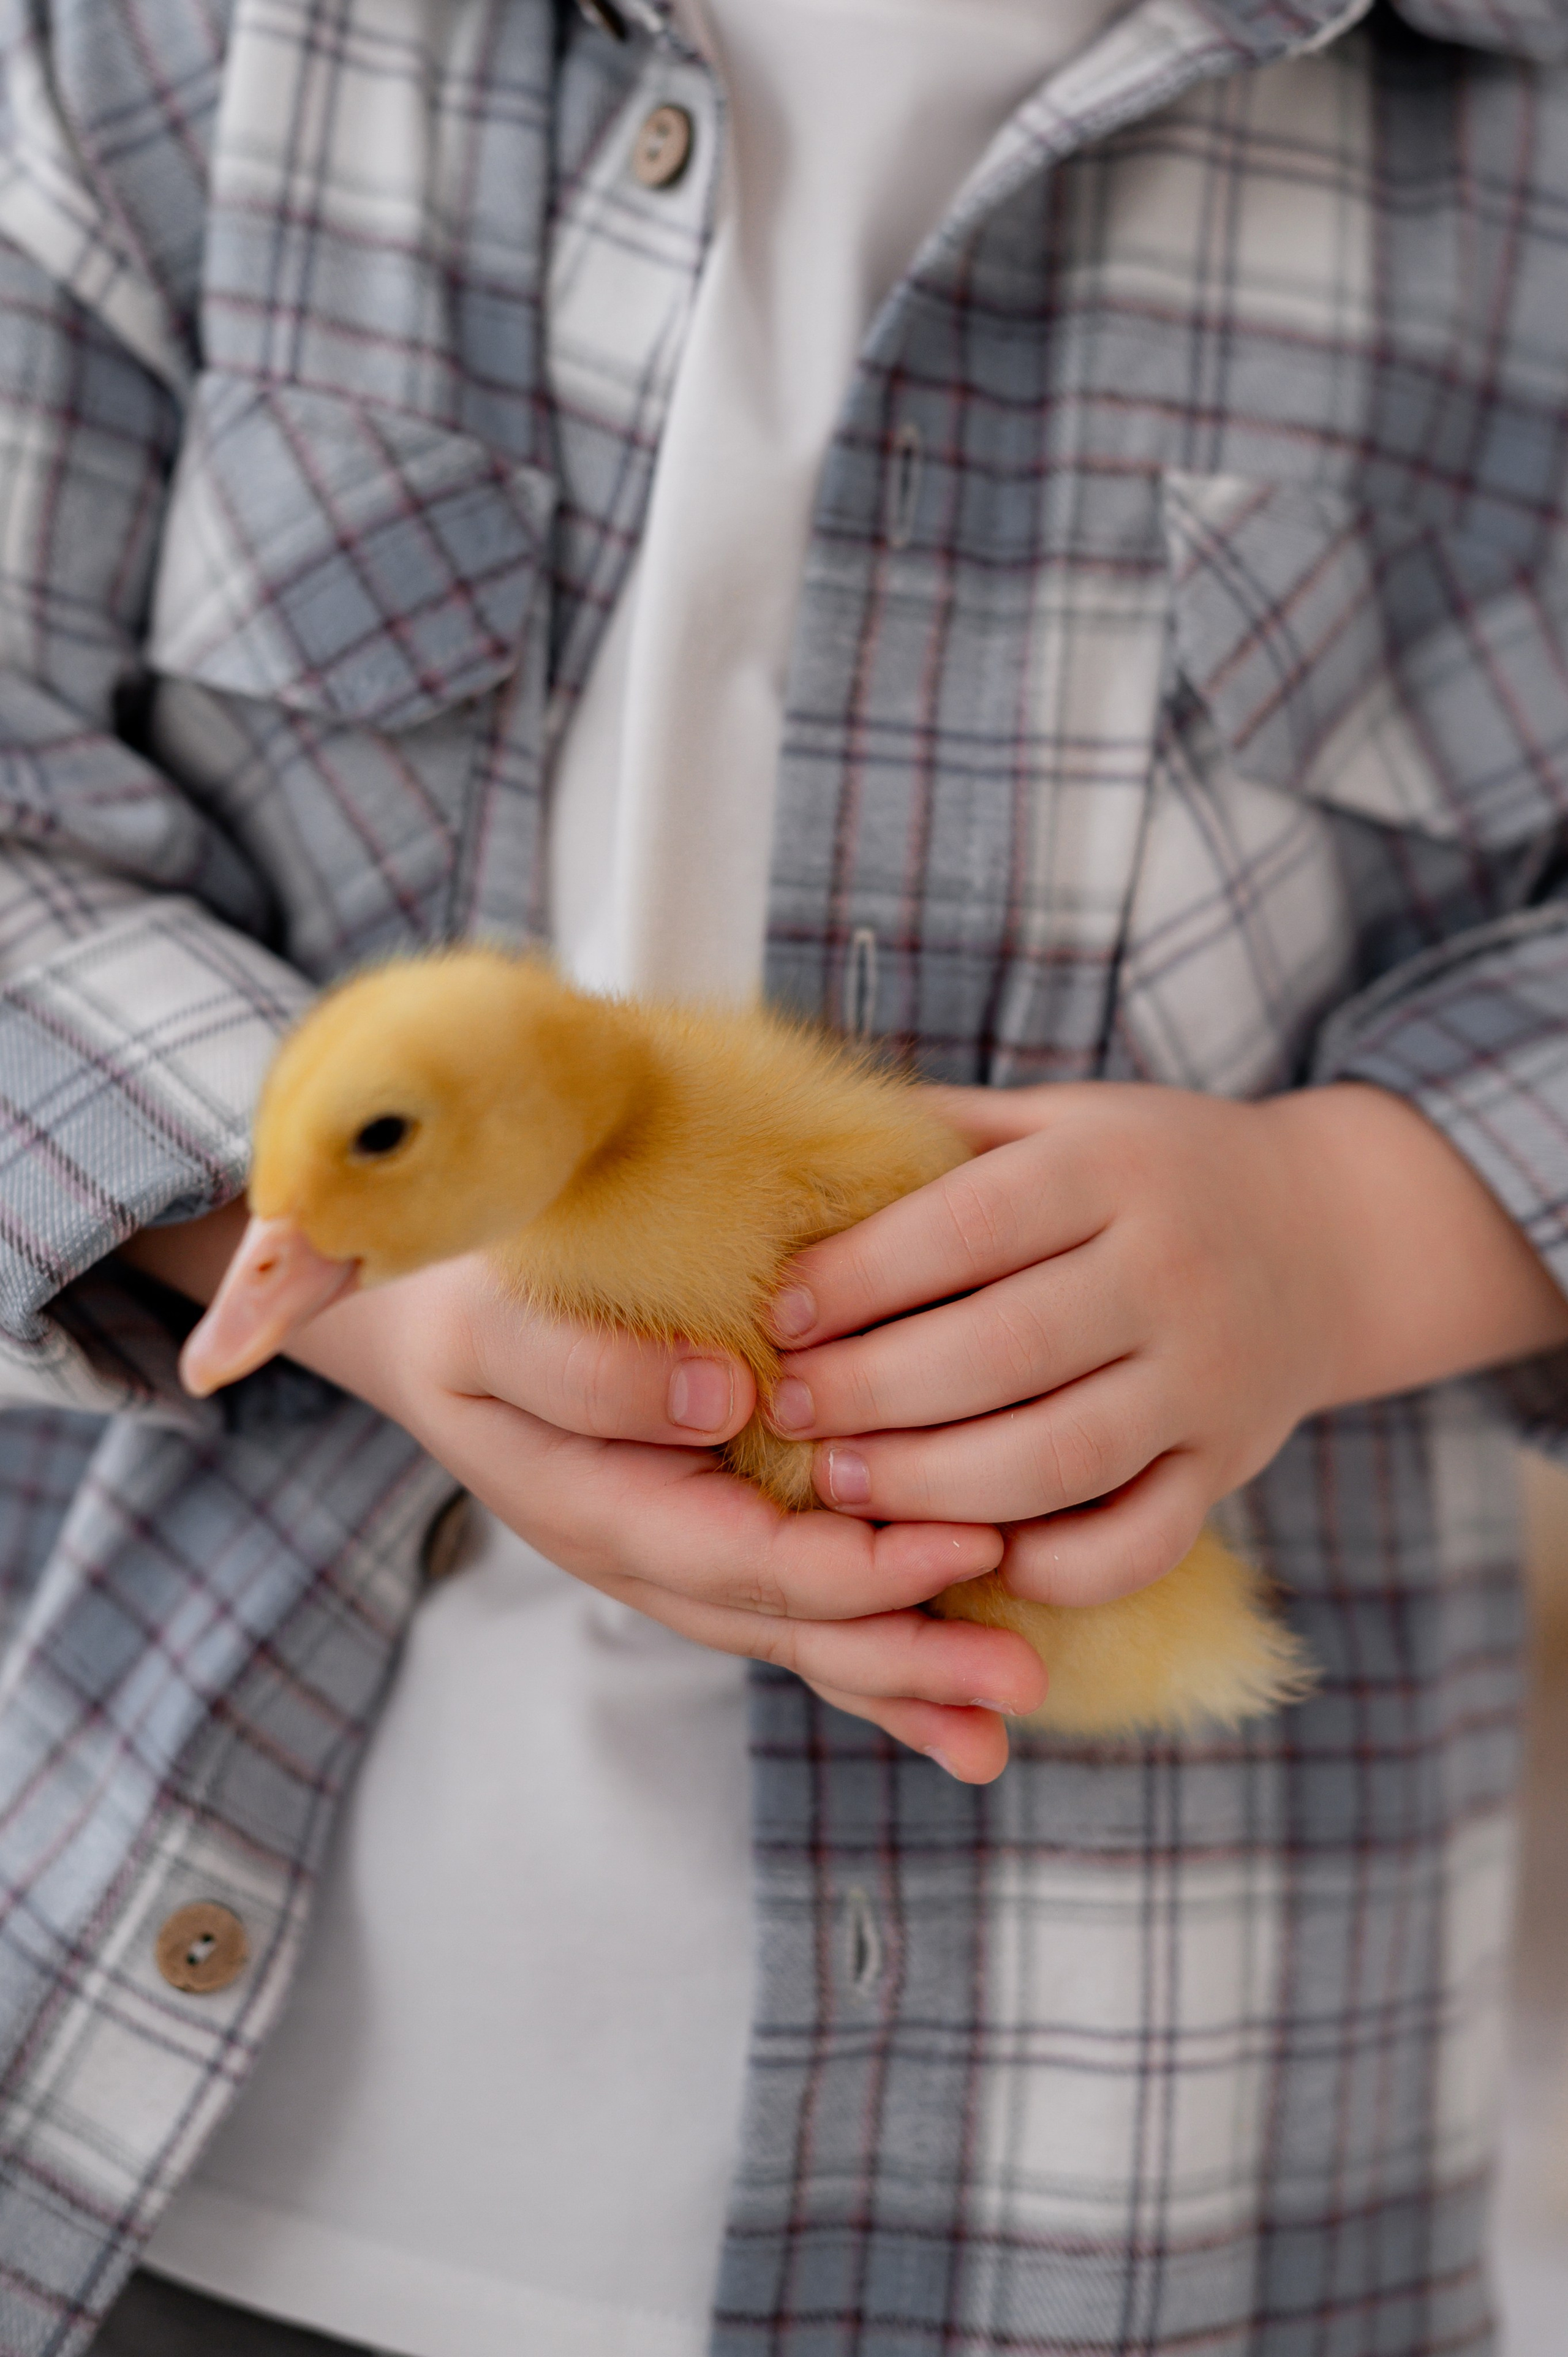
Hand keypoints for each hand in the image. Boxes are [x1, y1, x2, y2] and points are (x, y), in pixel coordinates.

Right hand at [119, 1207, 1045, 1780]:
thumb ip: (590, 1371)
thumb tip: (721, 1403)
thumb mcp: (492, 1324)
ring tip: (1007, 1712)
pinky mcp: (707, 1536)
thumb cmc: (461, 1302)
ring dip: (907, 1678)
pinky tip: (952, 1710)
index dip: (865, 1569)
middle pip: (794, 1625)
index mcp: (604, 1509)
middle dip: (912, 1655)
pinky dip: (873, 1659)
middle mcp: (651, 1555)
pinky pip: (796, 1610)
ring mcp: (679, 1556)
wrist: (417, 1318)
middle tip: (1022, 1677)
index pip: (754, 1561)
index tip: (971, 1545)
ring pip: (803, 1635)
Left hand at [763, 1080, 1567, 1606]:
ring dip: (935, 1487)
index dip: (860, 1277)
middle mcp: (1173, 1272)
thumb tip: (782, 1148)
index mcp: (1115, 1167)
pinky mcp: (1230, 1465)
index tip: (780, 1314)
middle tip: (789, 1412)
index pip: (967, 1227)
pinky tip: (970, 1555)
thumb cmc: (1151, 1171)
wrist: (1334, 1234)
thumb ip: (942, 1135)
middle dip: (873, 1392)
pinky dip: (1051, 1567)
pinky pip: (1139, 1542)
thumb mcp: (1061, 1118)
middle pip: (1003, 1351)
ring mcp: (1209, 1380)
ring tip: (842, 1487)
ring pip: (1060, 1458)